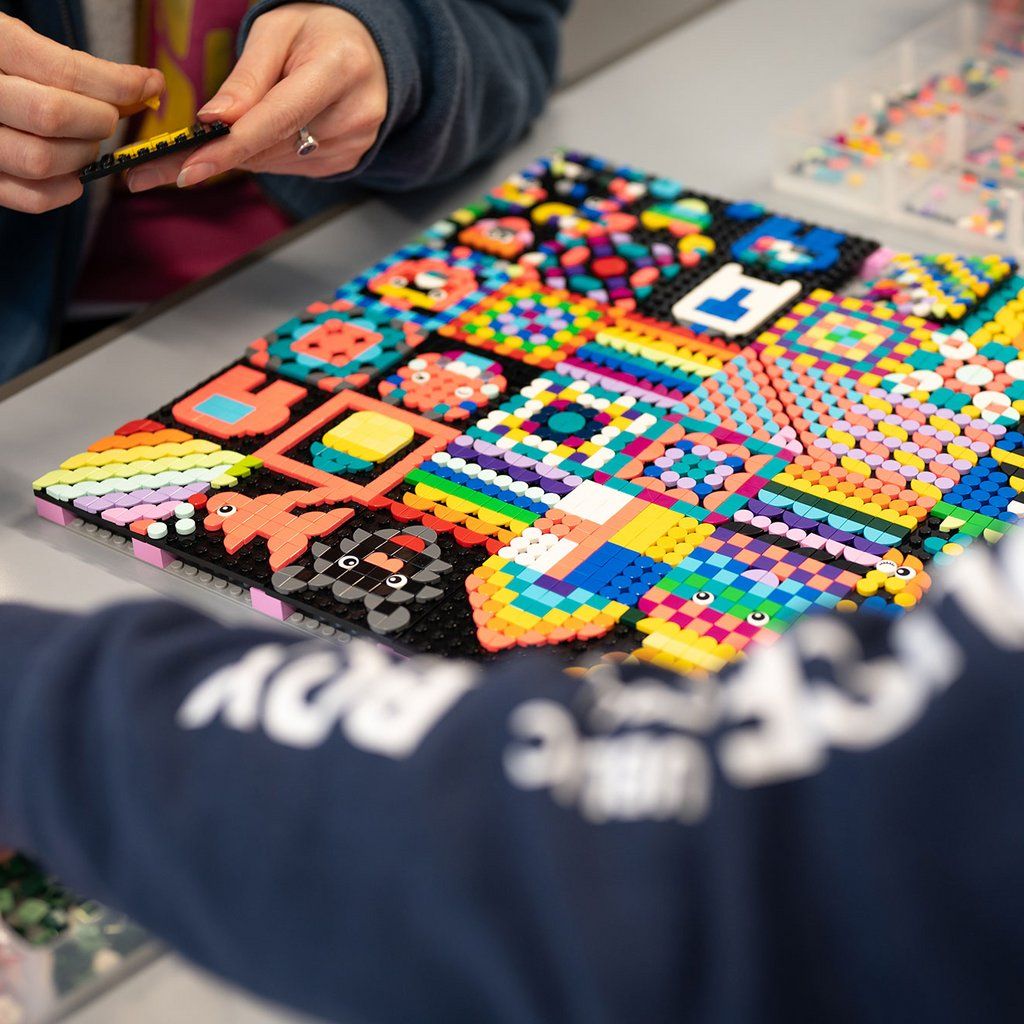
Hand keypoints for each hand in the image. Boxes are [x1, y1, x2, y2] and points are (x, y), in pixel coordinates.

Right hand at [0, 13, 162, 212]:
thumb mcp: (13, 41)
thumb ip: (66, 64)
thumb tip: (143, 86)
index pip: (63, 71)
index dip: (116, 84)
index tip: (147, 85)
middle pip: (54, 117)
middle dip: (98, 120)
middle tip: (105, 117)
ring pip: (43, 161)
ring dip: (82, 156)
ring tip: (86, 142)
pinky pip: (30, 197)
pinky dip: (65, 192)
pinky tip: (75, 178)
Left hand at [127, 4, 386, 192]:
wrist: (368, 52)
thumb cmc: (318, 32)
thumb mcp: (277, 32)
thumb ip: (246, 78)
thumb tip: (216, 121)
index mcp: (339, 70)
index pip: (276, 118)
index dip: (230, 147)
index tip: (189, 169)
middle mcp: (353, 114)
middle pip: (271, 146)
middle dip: (219, 153)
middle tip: (164, 165)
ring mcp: (354, 144)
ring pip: (276, 162)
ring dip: (241, 154)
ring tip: (209, 145)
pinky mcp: (347, 162)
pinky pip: (290, 166)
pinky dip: (265, 154)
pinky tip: (260, 135)